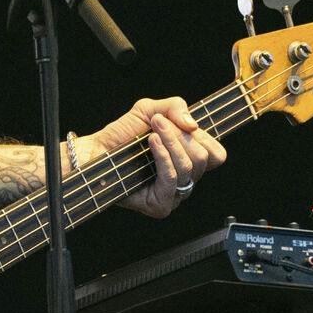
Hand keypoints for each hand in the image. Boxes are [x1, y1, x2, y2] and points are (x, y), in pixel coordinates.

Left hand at [80, 97, 226, 217]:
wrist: (95, 152)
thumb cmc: (122, 135)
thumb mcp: (150, 110)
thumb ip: (176, 107)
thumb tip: (193, 125)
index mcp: (189, 161)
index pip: (216, 155)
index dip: (203, 136)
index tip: (181, 122)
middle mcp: (185, 180)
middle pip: (204, 158)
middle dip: (181, 135)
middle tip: (158, 123)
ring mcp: (173, 195)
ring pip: (189, 166)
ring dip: (171, 141)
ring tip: (153, 130)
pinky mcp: (160, 205)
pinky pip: (171, 178)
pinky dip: (163, 156)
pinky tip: (152, 142)